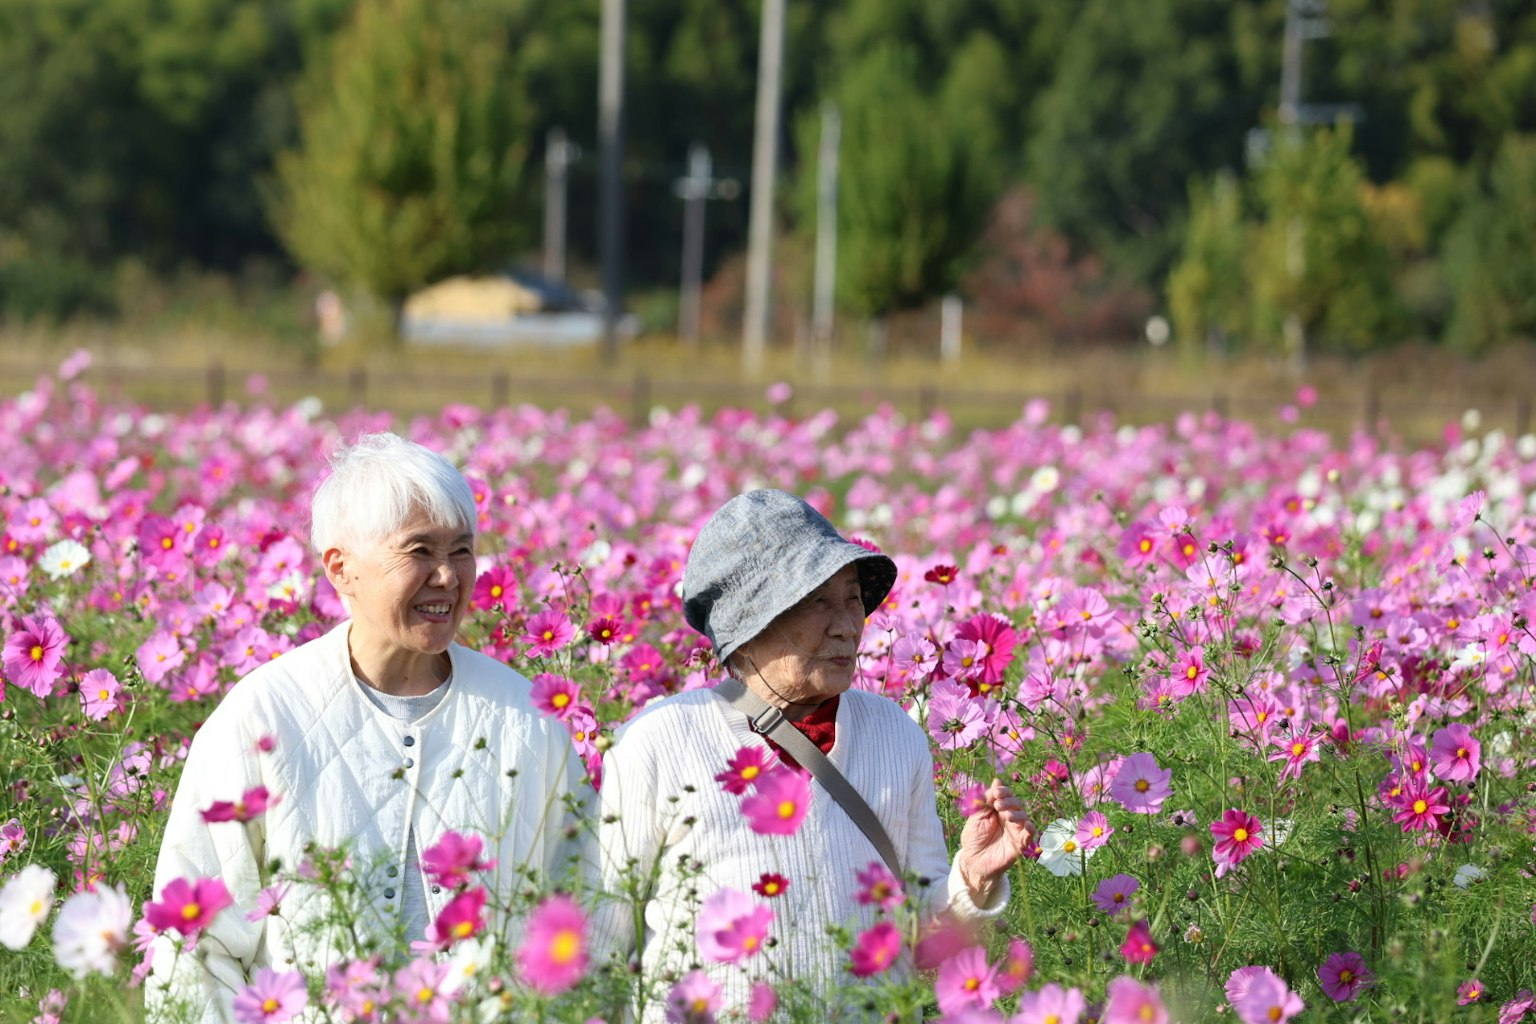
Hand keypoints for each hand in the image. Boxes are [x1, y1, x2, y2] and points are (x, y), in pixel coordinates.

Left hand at [956, 778, 1032, 905]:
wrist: (972, 861)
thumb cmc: (973, 838)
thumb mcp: (976, 817)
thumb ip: (986, 801)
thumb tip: (996, 780)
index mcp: (998, 810)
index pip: (1006, 795)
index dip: (1003, 791)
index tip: (996, 791)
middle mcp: (1009, 818)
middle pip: (1017, 804)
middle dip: (1009, 801)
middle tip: (998, 804)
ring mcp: (1015, 831)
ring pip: (1024, 817)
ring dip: (1016, 813)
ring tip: (1005, 815)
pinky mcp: (1019, 844)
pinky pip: (1029, 835)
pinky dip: (1030, 829)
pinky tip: (1027, 824)